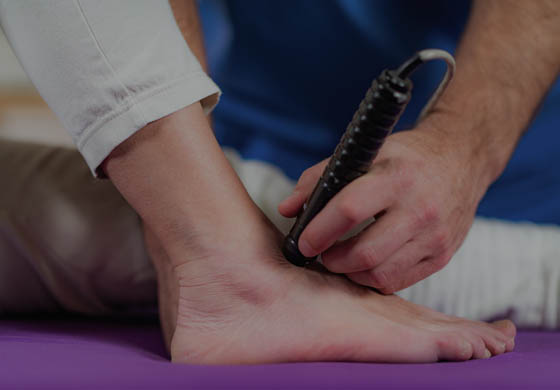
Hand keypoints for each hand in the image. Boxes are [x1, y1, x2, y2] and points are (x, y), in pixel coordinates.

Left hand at [279, 117, 490, 292]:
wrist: (461, 159)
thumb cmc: (405, 157)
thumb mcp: (364, 153)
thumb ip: (319, 179)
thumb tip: (287, 209)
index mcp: (396, 176)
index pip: (349, 210)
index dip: (319, 231)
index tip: (303, 241)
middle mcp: (420, 208)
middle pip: (364, 253)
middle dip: (332, 260)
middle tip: (321, 253)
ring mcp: (435, 236)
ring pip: (380, 274)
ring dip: (350, 272)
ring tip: (340, 259)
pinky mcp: (442, 255)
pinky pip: (398, 281)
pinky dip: (373, 278)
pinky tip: (365, 264)